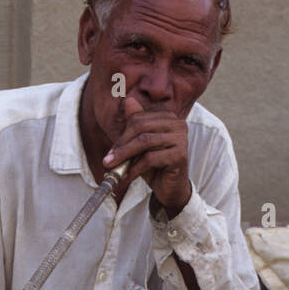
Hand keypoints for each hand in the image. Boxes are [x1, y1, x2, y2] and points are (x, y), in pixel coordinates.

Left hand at [104, 95, 191, 216]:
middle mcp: (177, 123)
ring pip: (144, 142)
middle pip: (141, 127)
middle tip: (107, 162)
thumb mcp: (140, 145)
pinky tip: (127, 177)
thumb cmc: (154, 166)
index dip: (122, 136)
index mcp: (168, 117)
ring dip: (125, 157)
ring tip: (114, 170)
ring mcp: (181, 138)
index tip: (110, 153)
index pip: (138, 119)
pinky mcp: (180, 154)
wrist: (170, 188)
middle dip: (121, 146)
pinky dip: (135, 169)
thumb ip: (135, 125)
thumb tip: (128, 101)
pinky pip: (151, 158)